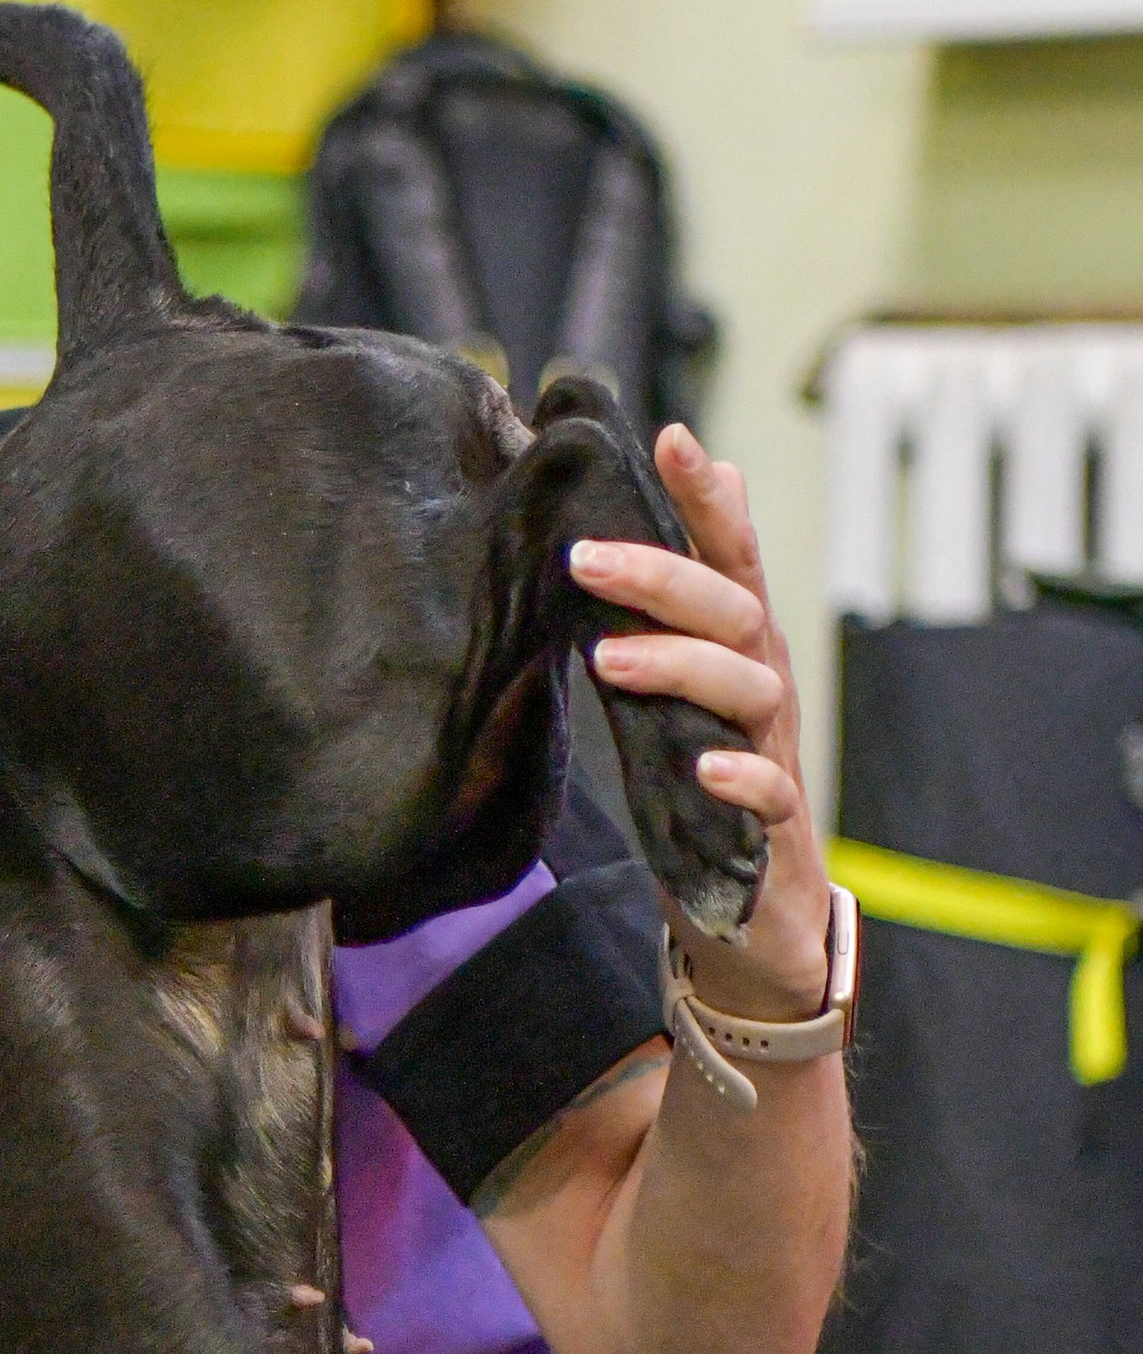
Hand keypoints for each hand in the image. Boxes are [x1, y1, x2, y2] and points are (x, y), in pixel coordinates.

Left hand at [571, 424, 833, 1015]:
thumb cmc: (701, 785)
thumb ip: (666, 612)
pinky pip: (772, 794)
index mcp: (737, 649)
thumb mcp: (676, 691)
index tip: (670, 436)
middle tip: (580, 556)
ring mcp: (773, 756)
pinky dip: (742, 776)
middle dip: (663, 577)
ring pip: (752, 690)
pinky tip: (705, 770)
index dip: (708, 498)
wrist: (750, 917)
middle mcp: (763, 689)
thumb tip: (642, 523)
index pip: (729, 557)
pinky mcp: (773, 830)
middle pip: (733, 611)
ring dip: (681, 665)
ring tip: (608, 656)